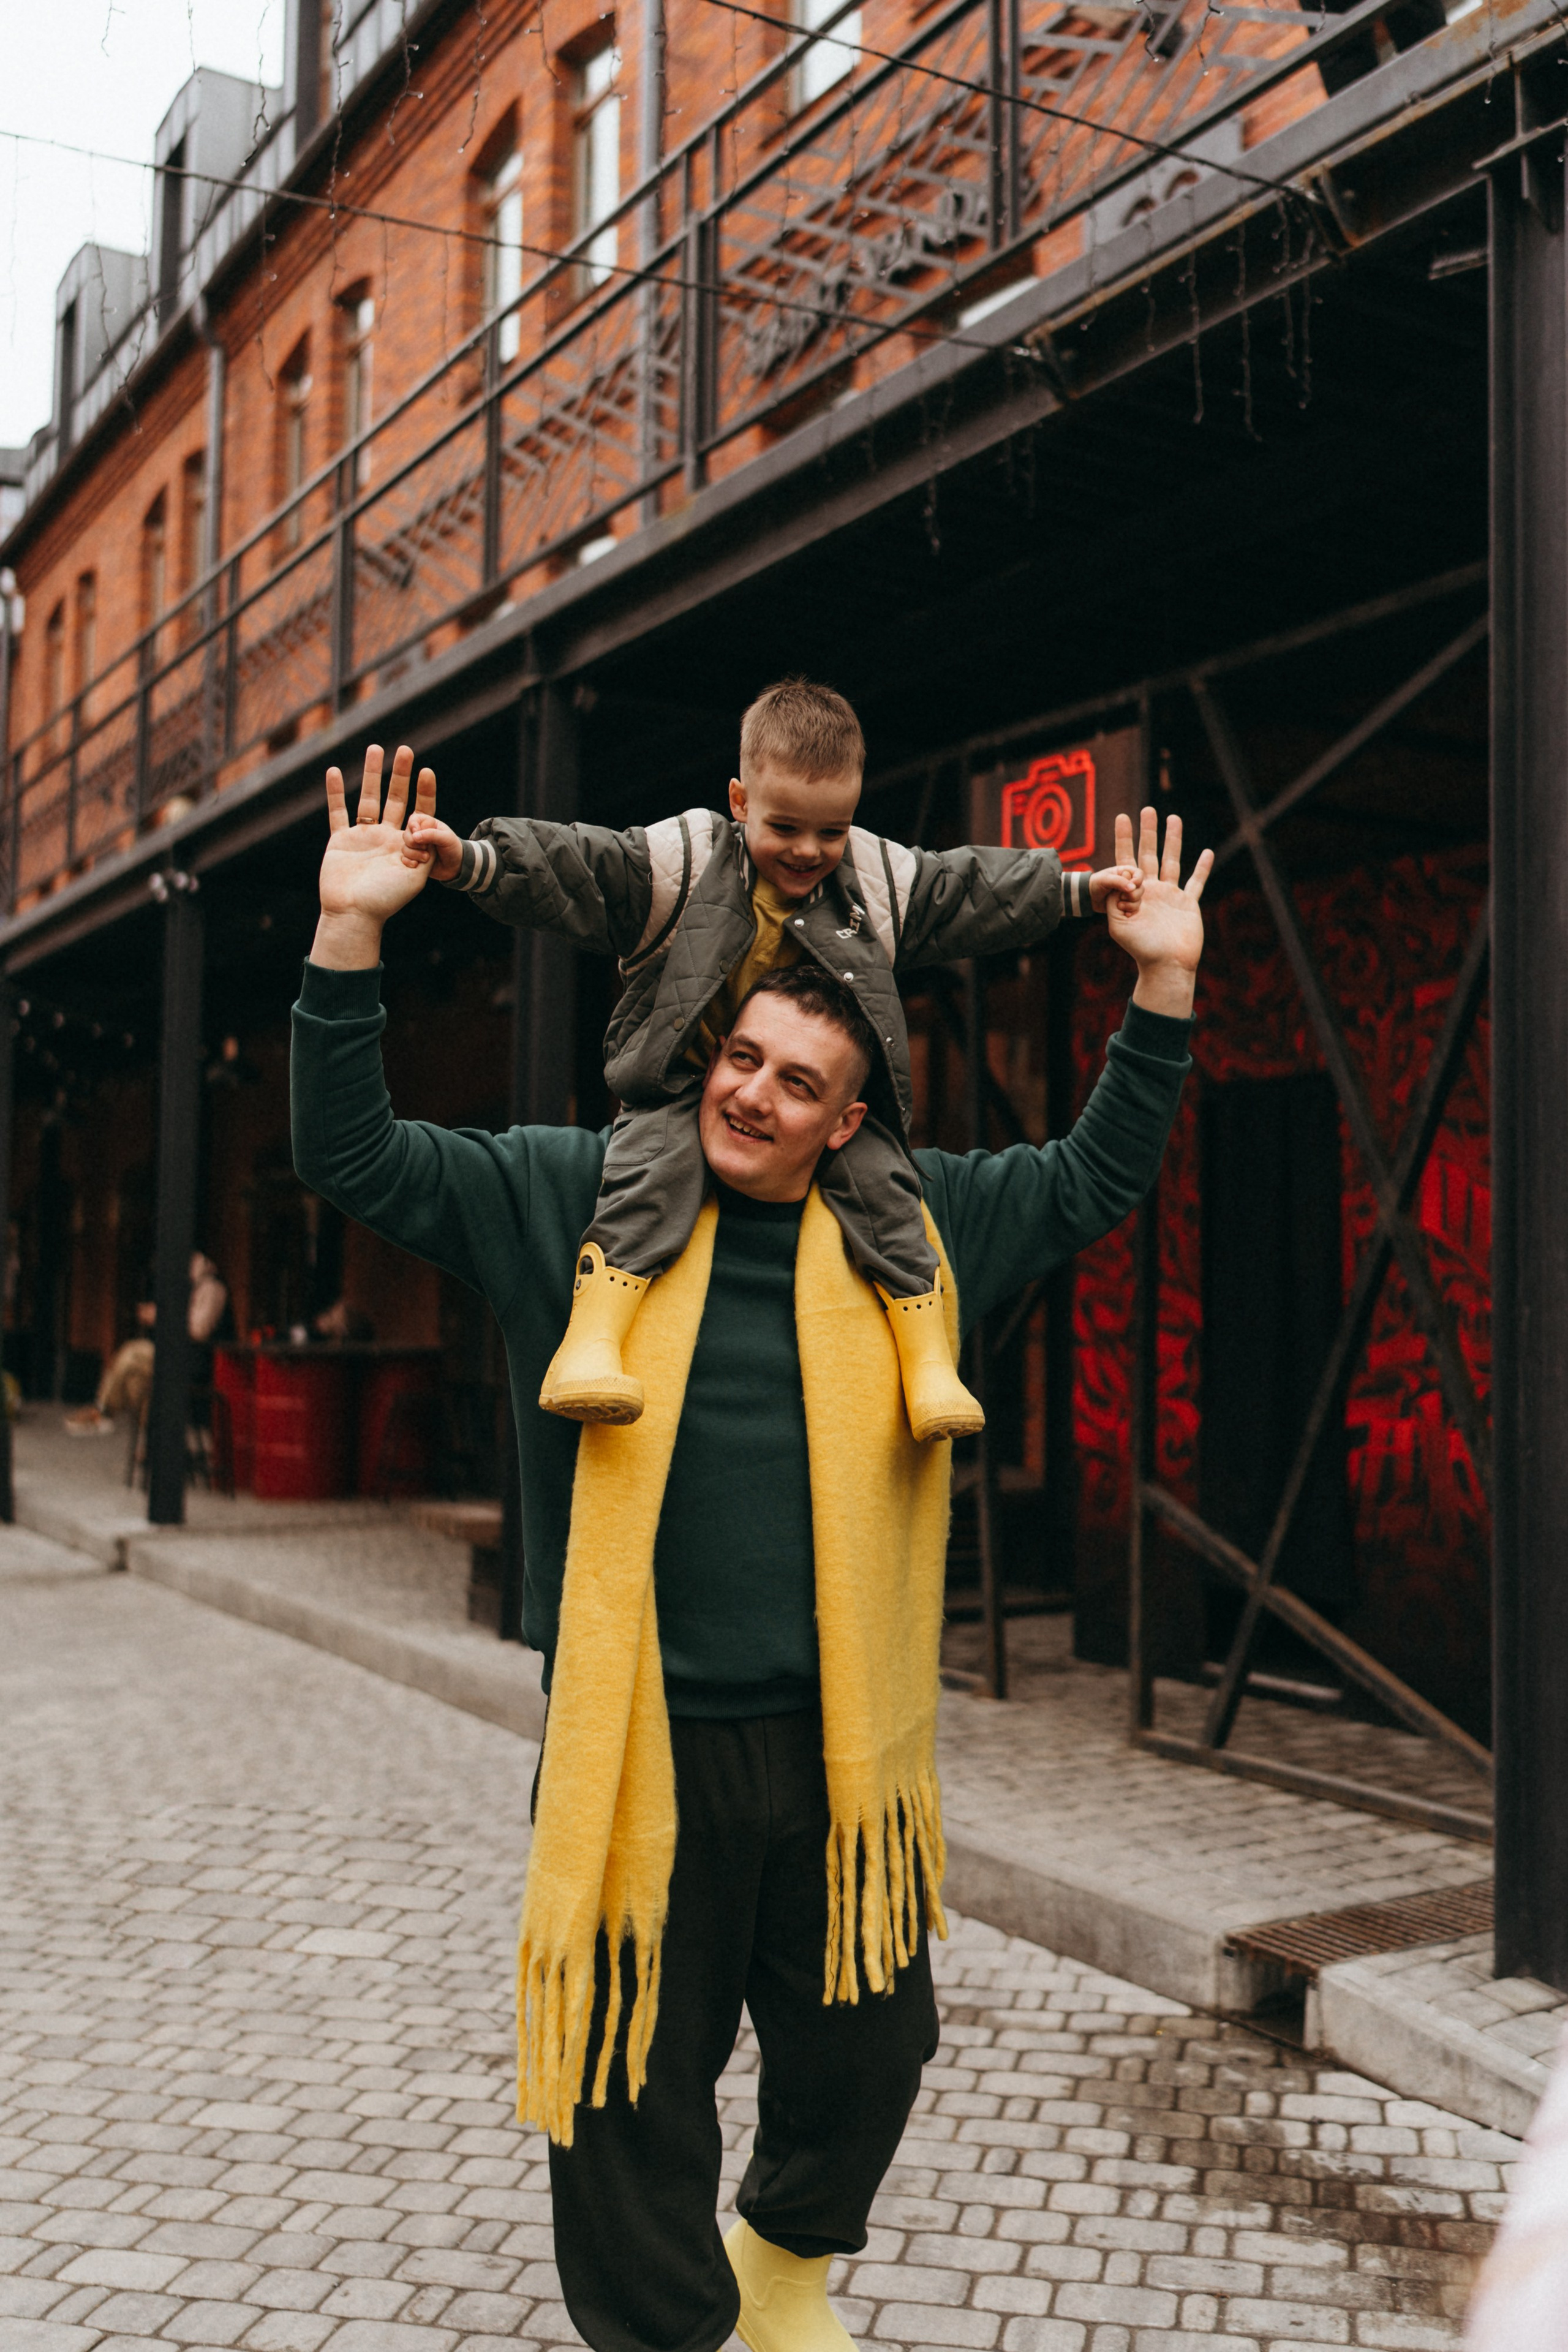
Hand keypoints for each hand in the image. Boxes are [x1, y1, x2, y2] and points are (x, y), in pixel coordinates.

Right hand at [312, 745, 436, 968]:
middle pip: (394, 798)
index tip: (427, 771)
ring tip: (375, 748)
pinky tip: (336, 772)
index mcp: (407, 846)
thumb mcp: (415, 876)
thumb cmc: (385, 900)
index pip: (419, 812)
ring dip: (371, 774)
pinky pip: (338, 812)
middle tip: (404, 749)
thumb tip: (426, 822)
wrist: (353, 915)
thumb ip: (426, 850)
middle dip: (399, 774)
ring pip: (368, 799)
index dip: (424, 792)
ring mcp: (362, 838)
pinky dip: (336, 792)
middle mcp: (386, 838)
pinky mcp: (340, 841)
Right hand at [405, 811, 461, 881]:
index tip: (417, 832)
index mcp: (427, 824)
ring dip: (415, 854)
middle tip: (427, 848)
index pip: (413, 820)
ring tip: (427, 858)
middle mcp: (419, 834)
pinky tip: (417, 864)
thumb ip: (432, 834)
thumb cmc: (453, 848)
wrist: (456, 867)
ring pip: (405, 848)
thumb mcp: (447, 838)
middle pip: (406, 835)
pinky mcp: (413, 858)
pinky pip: (404, 858)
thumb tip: (415, 836)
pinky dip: (409, 862)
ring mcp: (415, 847)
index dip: (413, 826)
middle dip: (415, 843)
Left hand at [1088, 862, 1142, 913]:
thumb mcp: (1105, 880)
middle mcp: (1129, 883)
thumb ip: (1119, 882)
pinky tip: (1125, 913)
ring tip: (1119, 905)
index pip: (1139, 874)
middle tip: (1122, 897)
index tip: (1131, 887)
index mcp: (1126, 872)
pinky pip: (1135, 908)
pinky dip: (1131, 910)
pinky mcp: (1126, 904)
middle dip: (1134, 894)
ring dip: (1132, 903)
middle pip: (1141, 888)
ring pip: (1139, 899)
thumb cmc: (1095, 884)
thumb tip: (1133, 887)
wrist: (1088, 897)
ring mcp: (1128, 894)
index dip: (1138, 880)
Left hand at [1107, 808, 1211, 1019]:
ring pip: (1172, 861)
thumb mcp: (1118, 925)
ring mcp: (1171, 896)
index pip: (1126, 860)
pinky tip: (1206, 852)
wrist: (1166, 966)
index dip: (1124, 839)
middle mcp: (1151, 891)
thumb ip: (1114, 900)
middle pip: (1149, 854)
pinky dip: (1202, 868)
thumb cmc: (1140, 949)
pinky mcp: (1188, 904)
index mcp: (1132, 894)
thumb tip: (1121, 877)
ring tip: (1174, 818)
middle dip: (1148, 832)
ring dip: (1173, 840)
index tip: (1121, 817)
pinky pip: (1196, 882)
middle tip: (1147, 810)